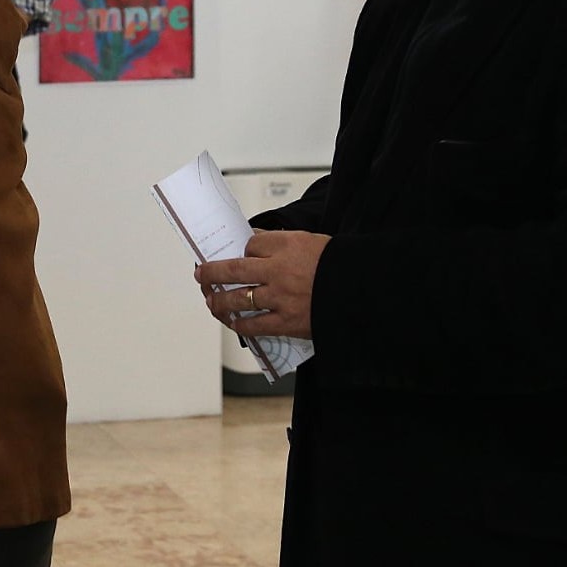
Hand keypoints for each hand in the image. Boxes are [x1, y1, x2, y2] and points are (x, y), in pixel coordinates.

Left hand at [194, 230, 330, 339]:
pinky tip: (232, 322)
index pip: (251, 244)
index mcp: (287, 246)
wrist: (364, 293)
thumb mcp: (309, 241)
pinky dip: (240, 324)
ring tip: (211, 299)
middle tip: (202, 273)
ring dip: (220, 300)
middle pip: (234, 269)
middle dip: (212, 271)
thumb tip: (253, 241)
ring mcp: (281, 298)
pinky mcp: (287, 322)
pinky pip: (255, 325)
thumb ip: (279, 242)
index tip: (236, 253)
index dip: (242, 249)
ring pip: (238, 299)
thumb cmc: (338, 265)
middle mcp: (279, 271)